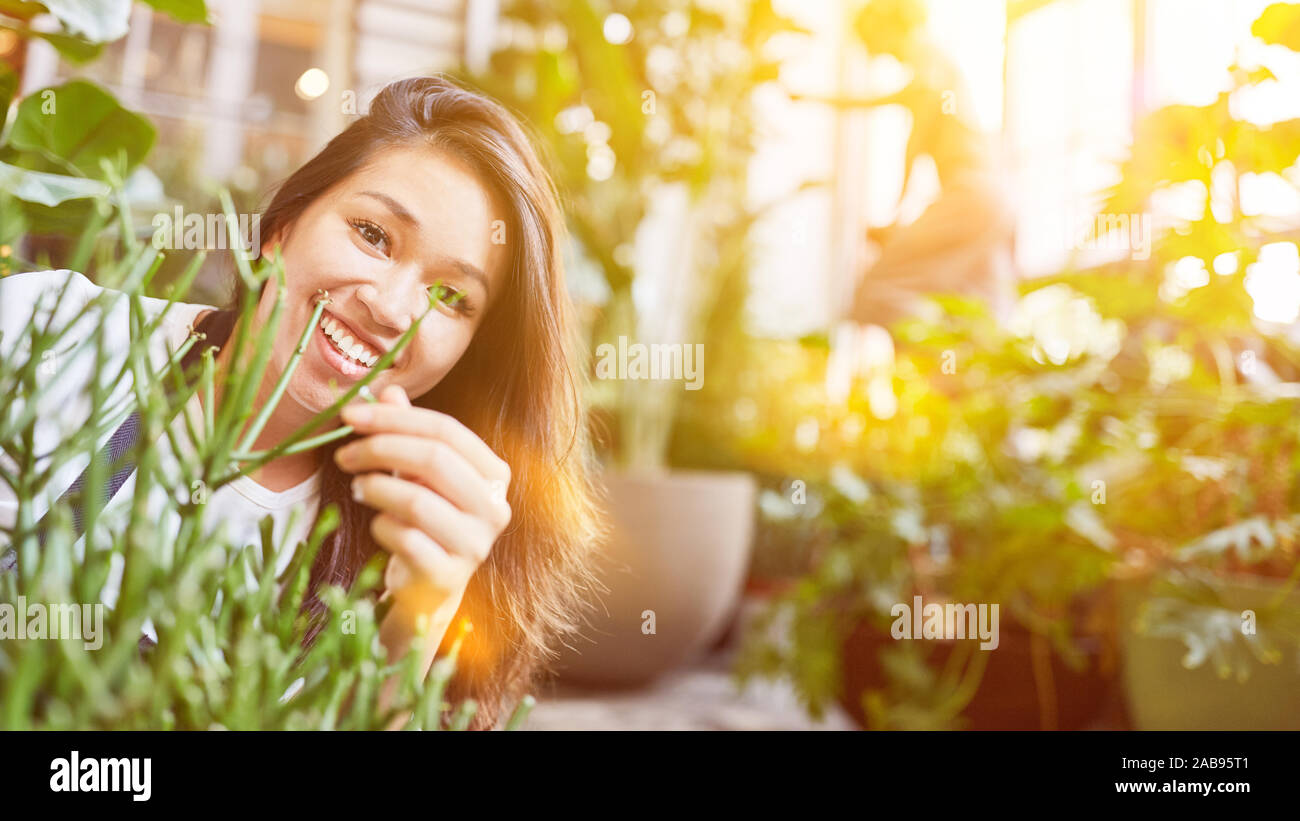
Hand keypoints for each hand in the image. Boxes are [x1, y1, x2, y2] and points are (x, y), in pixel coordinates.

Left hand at [335, 385, 511, 612]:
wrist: (428, 587)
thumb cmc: (424, 520)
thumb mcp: (416, 472)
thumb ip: (407, 432)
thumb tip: (386, 390)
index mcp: (494, 474)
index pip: (446, 430)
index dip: (395, 418)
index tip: (350, 415)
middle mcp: (495, 507)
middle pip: (434, 459)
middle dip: (380, 448)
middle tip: (343, 453)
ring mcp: (476, 544)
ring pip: (417, 500)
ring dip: (375, 488)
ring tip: (357, 488)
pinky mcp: (449, 575)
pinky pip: (404, 538)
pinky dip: (381, 526)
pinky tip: (377, 524)